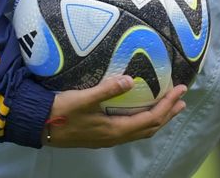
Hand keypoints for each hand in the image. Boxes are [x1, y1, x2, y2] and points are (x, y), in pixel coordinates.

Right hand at [44, 76, 186, 147]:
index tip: (181, 91)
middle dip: (168, 113)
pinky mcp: (100, 135)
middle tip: (182, 99)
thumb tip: (130, 79)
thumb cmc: (59, 111)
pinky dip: (143, 121)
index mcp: (114, 130)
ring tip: (169, 107)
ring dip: (158, 118)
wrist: (37, 125)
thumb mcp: (83, 98)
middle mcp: (114, 137)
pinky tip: (142, 112)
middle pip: (150, 127)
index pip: (150, 119)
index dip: (168, 105)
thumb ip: (107, 90)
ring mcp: (107, 138)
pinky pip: (130, 130)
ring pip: (140, 131)